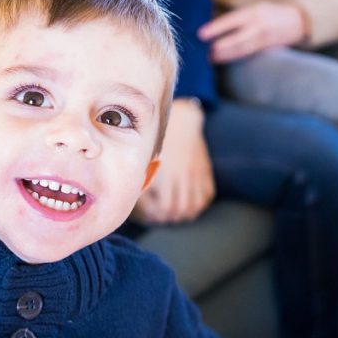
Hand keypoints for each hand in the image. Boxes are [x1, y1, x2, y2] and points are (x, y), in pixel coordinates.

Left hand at [133, 99, 214, 223]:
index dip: (153, 215)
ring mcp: (194, 174)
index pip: (160, 206)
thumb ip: (141, 178)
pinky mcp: (205, 171)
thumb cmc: (157, 139)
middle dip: (166, 217)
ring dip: (182, 214)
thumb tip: (132, 198)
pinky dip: (197, 205)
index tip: (148, 214)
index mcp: (162, 172)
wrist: (183, 120)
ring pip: (191, 206)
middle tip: (159, 217)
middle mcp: (179, 175)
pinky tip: (187, 205)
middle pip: (176, 209)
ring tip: (172, 214)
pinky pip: (205, 196)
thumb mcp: (145, 157)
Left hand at [197, 1, 307, 62]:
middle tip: (207, 51)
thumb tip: (215, 28)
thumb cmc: (269, 13)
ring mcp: (264, 38)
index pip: (231, 20)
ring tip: (212, 58)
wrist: (296, 20)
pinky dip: (235, 56)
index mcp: (253, 11)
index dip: (216, 28)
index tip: (201, 34)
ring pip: (243, 48)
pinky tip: (224, 59)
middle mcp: (259, 25)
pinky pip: (249, 53)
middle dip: (222, 46)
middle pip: (238, 38)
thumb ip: (239, 18)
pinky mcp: (267, 48)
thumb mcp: (255, 9)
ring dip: (227, 54)